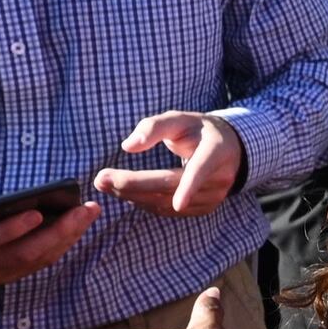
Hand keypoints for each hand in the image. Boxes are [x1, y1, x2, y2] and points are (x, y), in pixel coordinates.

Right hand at [0, 172, 96, 284]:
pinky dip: (61, 245)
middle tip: (83, 210)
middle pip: (21, 254)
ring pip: (35, 260)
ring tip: (88, 213)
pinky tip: (78, 225)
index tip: (37, 213)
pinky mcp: (9, 275)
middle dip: (56, 232)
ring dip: (66, 238)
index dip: (11, 230)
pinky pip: (39, 262)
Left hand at [100, 111, 246, 217]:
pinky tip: (124, 193)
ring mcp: (212, 198)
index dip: (190, 187)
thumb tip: (128, 146)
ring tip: (105, 184)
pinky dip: (143, 202)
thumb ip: (154, 127)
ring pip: (166, 203)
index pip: (202, 170)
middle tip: (101, 178)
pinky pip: (167, 210)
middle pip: (172, 188)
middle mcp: (218, 178)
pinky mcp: (202, 209)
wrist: (226, 149)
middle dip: (134, 185)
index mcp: (216, 151)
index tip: (178, 204)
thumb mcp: (180, 119)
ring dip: (132, 195)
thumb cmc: (197, 130)